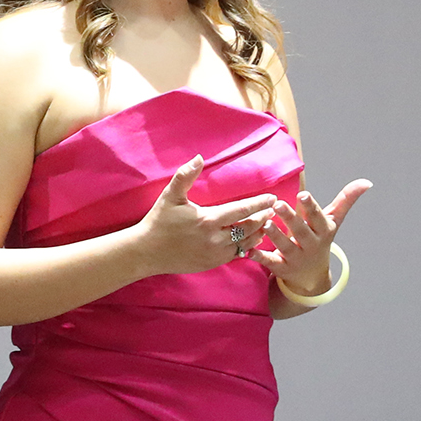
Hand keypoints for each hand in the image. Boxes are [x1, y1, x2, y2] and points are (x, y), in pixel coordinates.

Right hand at [132, 156, 278, 275]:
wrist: (146, 252)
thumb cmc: (158, 221)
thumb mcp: (170, 196)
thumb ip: (185, 176)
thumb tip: (199, 157)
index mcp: (208, 220)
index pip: (242, 210)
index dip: (259, 204)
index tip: (272, 198)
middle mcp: (215, 239)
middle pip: (249, 228)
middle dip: (263, 218)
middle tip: (273, 210)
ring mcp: (215, 254)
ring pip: (245, 244)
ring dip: (258, 233)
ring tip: (266, 225)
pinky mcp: (211, 263)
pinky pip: (236, 255)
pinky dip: (247, 247)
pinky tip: (251, 240)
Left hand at [253, 179, 370, 295]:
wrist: (312, 277)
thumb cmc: (320, 240)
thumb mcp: (333, 222)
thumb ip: (346, 200)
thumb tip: (366, 182)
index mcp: (323, 231)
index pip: (317, 217)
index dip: (310, 207)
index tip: (302, 194)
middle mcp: (311, 245)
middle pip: (300, 231)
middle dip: (290, 218)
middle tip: (278, 204)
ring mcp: (296, 258)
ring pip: (285, 247)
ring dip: (275, 236)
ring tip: (266, 223)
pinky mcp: (282, 268)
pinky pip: (271, 263)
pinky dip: (261, 257)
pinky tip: (251, 250)